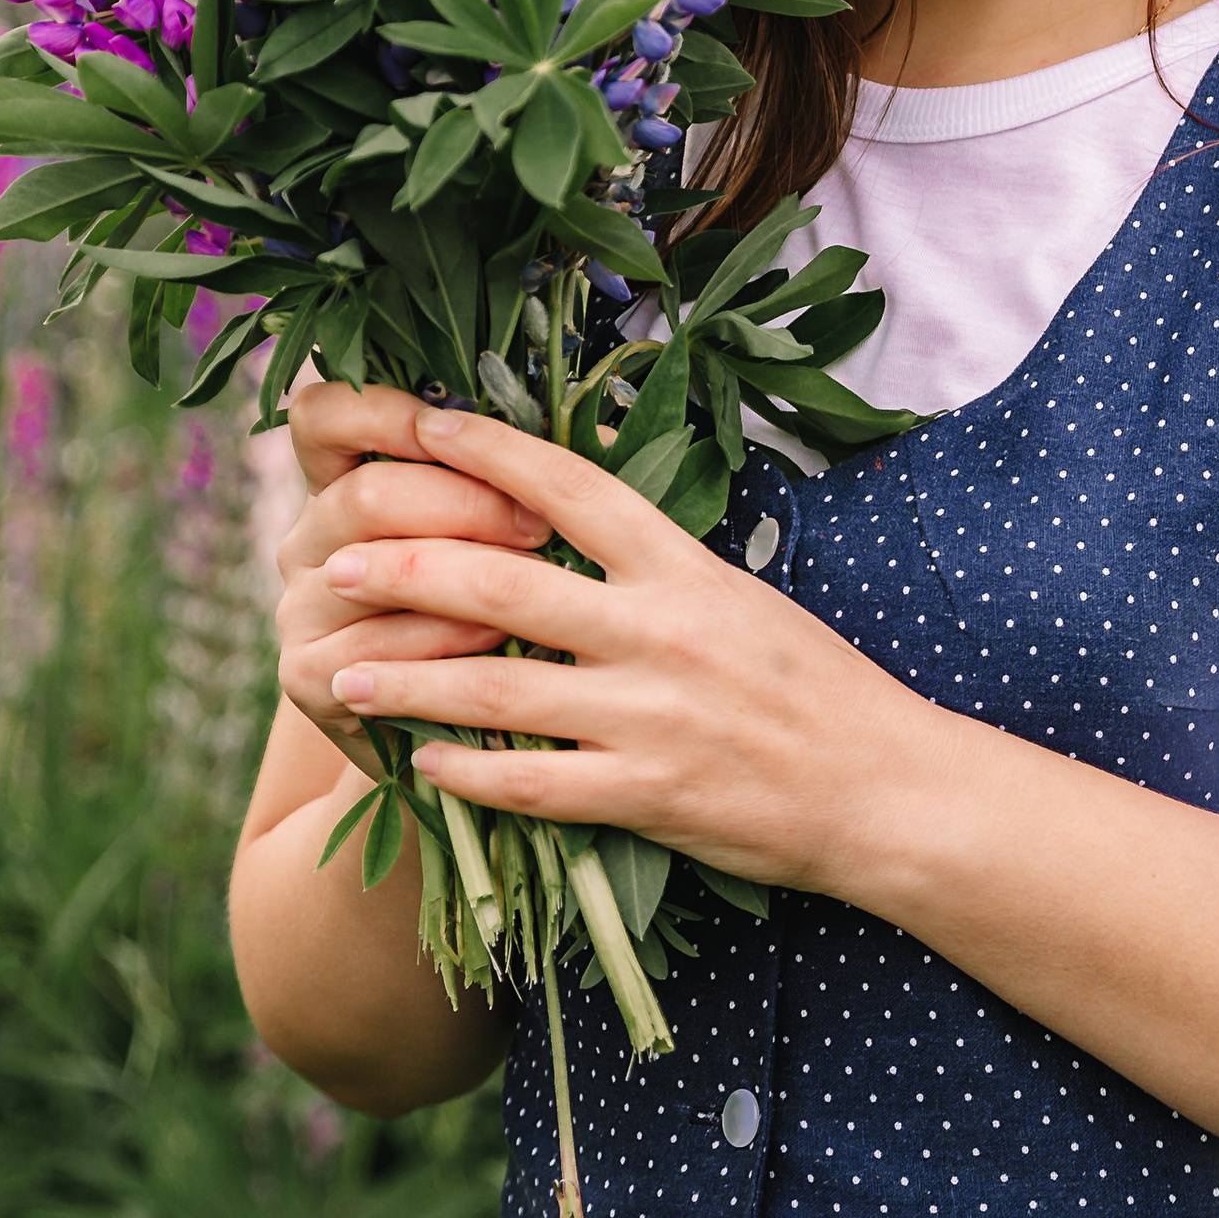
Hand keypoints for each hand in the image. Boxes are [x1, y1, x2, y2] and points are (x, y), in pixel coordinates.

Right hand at [276, 383, 554, 771]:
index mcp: (347, 478)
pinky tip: (499, 645)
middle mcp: (308, 537)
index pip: (325, 415)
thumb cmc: (511, 610)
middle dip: (467, 503)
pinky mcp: (307, 679)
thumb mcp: (516, 532)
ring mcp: (299, 608)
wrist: (470, 734)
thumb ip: (532, 475)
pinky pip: (373, 647)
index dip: (382, 412)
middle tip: (541, 529)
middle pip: (367, 492)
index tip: (451, 426)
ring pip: (370, 567)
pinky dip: (444, 642)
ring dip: (464, 575)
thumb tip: (604, 424)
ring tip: (538, 587)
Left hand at [317, 408, 949, 894]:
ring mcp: (648, 714)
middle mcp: (659, 628)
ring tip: (340, 676)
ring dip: (404, 681)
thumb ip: (659, 568)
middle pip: (502, 583)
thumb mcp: (743, 597)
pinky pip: (528, 782)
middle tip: (336, 560)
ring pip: (492, 689)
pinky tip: (421, 765)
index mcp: (684, 566)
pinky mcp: (645, 794)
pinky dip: (463, 773)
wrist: (882, 785)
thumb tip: (576, 524)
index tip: (420, 423)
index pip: (569, 485)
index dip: (488, 449)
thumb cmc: (816, 685)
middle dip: (405, 569)